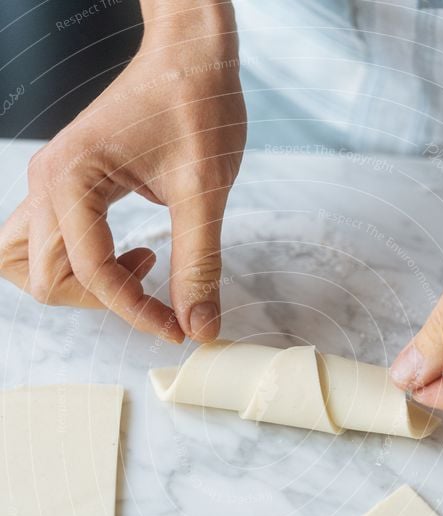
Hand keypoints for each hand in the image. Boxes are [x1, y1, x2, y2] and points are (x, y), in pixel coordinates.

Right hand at [0, 2, 245, 342]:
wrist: (190, 54)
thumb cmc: (195, 104)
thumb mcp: (204, 191)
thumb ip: (199, 264)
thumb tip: (200, 326)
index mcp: (72, 180)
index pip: (91, 274)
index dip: (137, 312)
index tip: (180, 328)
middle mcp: (48, 183)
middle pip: (46, 279)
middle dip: (105, 303)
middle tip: (160, 303)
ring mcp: (50, 183)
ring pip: (31, 263)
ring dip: (77, 288)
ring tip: (133, 276)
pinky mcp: (66, 185)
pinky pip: (52, 244)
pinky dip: (82, 266)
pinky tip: (133, 255)